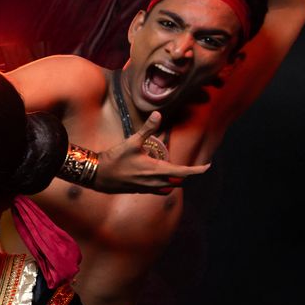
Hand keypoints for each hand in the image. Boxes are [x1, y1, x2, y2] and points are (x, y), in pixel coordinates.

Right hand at [93, 112, 209, 194]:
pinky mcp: (139, 191)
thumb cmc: (114, 159)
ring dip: (174, 180)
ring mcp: (146, 188)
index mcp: (156, 170)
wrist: (97, 175)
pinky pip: (157, 189)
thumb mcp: (132, 142)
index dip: (198, 170)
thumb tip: (158, 114)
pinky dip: (162, 183)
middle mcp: (154, 182)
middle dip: (186, 174)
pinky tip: (155, 175)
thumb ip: (147, 129)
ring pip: (168, 187)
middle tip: (191, 166)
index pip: (184, 172)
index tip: (207, 166)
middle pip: (178, 181)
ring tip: (173, 170)